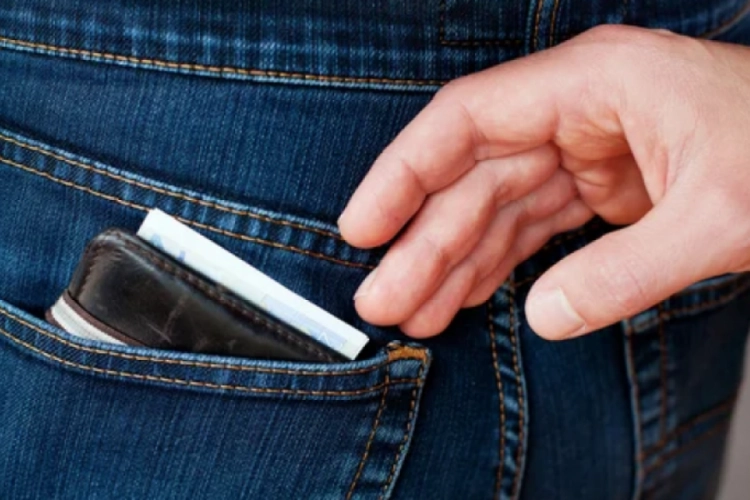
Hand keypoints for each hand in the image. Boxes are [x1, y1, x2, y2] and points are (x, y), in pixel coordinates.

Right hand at [338, 25, 749, 339]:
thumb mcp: (721, 216)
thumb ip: (626, 272)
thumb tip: (545, 315)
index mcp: (595, 84)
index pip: (467, 120)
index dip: (404, 174)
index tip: (363, 226)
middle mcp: (579, 111)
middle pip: (474, 176)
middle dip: (425, 241)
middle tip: (383, 298)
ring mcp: (590, 151)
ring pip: (499, 208)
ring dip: (454, 262)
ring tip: (414, 312)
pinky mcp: (606, 188)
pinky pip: (534, 227)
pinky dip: (498, 264)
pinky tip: (464, 295)